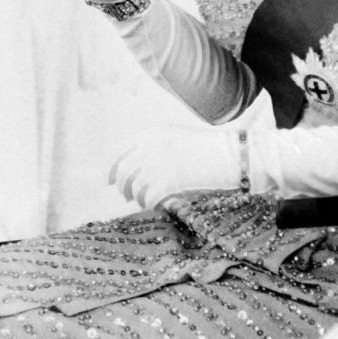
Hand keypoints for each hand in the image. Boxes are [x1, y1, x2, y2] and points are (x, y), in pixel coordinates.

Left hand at [110, 124, 242, 209]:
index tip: (108, 181)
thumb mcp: (175, 136)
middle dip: (121, 187)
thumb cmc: (205, 147)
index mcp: (150, 133)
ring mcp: (158, 164)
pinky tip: (154, 205)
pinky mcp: (169, 180)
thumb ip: (153, 146)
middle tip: (126, 196)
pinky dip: (149, 204)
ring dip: (136, 197)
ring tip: (143, 201)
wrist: (229, 154)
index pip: (117, 152)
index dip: (110, 169)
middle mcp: (149, 147)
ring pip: (134, 188)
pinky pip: (148, 198)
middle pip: (122, 172)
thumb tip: (133, 166)